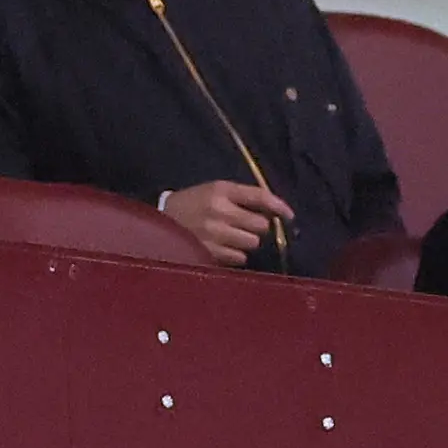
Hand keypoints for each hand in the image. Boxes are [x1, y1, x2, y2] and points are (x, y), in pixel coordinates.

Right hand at [161, 181, 295, 266]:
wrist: (158, 221)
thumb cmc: (192, 205)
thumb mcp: (214, 191)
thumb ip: (245, 198)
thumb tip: (282, 211)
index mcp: (220, 190)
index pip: (260, 196)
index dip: (279, 206)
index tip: (289, 216)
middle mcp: (218, 210)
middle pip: (261, 225)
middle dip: (255, 227)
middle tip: (241, 226)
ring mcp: (213, 233)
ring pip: (252, 243)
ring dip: (245, 242)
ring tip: (228, 237)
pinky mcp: (209, 252)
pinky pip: (239, 257)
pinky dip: (234, 254)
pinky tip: (220, 247)